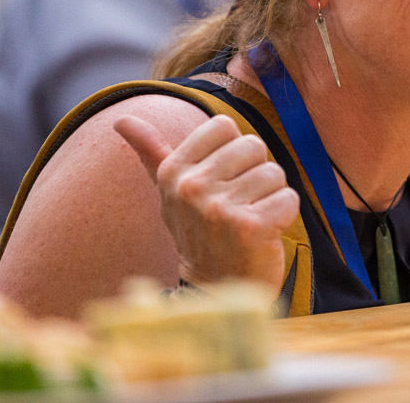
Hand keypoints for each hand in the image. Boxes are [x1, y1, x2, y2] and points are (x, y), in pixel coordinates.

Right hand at [114, 114, 299, 293]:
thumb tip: (121, 119)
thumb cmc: (198, 233)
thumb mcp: (169, 192)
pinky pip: (288, 198)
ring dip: (271, 197)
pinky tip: (264, 234)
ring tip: (250, 219)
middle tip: (239, 205)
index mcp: (173, 172)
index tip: (222, 180)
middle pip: (254, 146)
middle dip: (255, 174)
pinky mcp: (250, 227)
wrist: (213, 291)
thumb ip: (151, 152)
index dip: (233, 151)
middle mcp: (191, 187)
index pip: (224, 125)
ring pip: (275, 173)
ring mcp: (219, 209)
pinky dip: (284, 215)